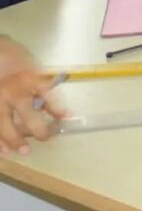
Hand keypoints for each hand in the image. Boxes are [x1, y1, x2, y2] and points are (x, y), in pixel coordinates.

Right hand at [0, 39, 66, 154]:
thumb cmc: (16, 60)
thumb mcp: (33, 67)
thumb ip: (45, 88)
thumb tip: (61, 112)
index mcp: (30, 76)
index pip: (46, 91)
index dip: (56, 106)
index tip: (67, 117)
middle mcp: (14, 88)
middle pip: (26, 111)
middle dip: (37, 127)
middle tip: (46, 137)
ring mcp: (0, 97)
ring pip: (4, 122)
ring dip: (14, 138)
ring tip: (24, 150)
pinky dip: (0, 139)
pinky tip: (5, 150)